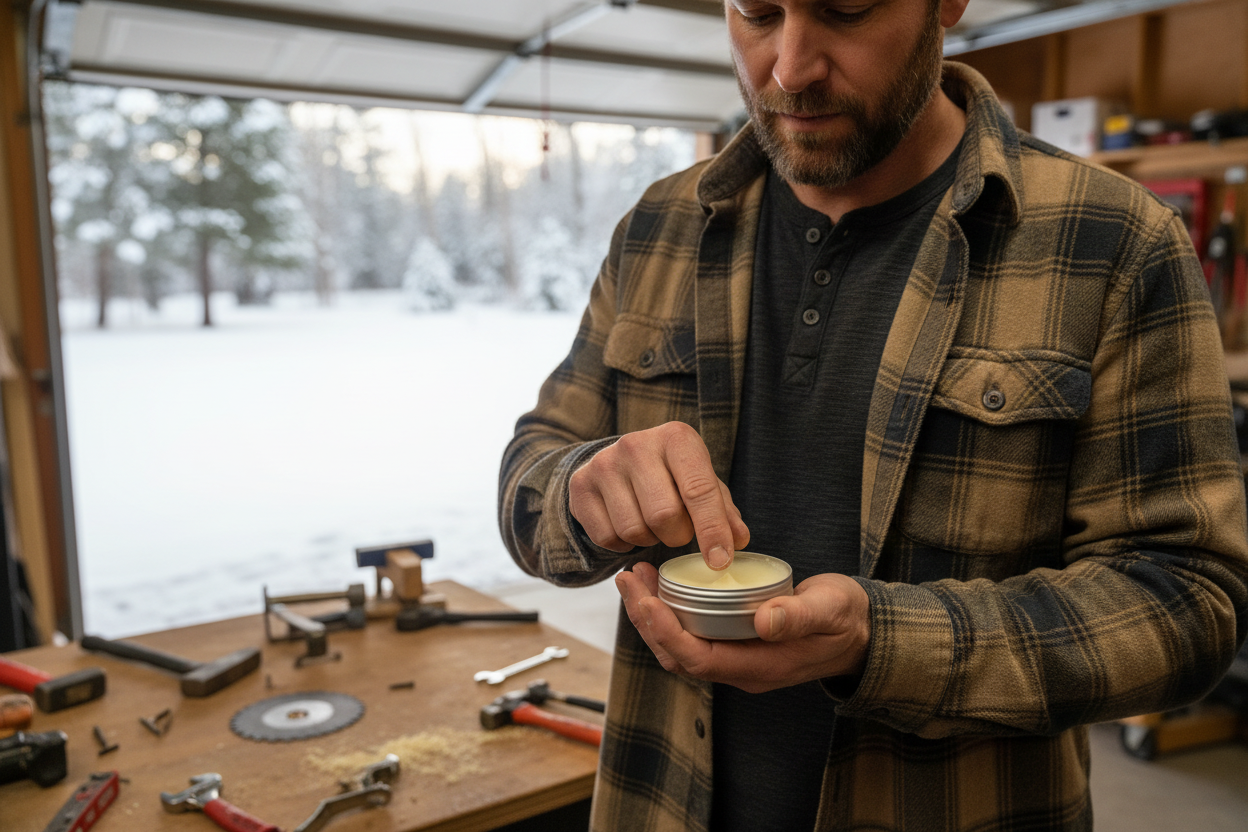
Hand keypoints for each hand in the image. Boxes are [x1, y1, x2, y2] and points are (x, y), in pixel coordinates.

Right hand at [569, 422, 749, 568]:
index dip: (712, 531)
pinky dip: (623, 544)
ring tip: (652, 523)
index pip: (699, 490)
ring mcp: (604, 464)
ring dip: (650, 540)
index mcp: (676, 437)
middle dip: (678, 535)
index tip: (720, 562)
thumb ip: (723, 511)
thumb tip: (738, 541)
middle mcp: (636, 445)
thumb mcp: (701, 482)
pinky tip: (628, 524)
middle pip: (664, 516)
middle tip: (678, 529)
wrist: (616, 461)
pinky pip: (607, 538)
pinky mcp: (580, 486)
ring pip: (634, 530)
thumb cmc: (670, 475)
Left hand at [615, 563, 870, 693]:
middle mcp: (740, 668)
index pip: (696, 658)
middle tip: (629, 579)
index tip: (644, 599)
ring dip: (654, 615)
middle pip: (678, 654)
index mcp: (758, 667)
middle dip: (647, 620)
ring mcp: (736, 658)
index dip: (665, 632)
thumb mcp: (829, 611)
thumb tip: (763, 621)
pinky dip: (671, 611)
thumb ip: (798, 616)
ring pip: (680, 646)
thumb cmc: (846, 619)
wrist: (862, 632)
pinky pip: (692, 634)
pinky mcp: (735, 642)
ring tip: (638, 578)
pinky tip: (664, 584)